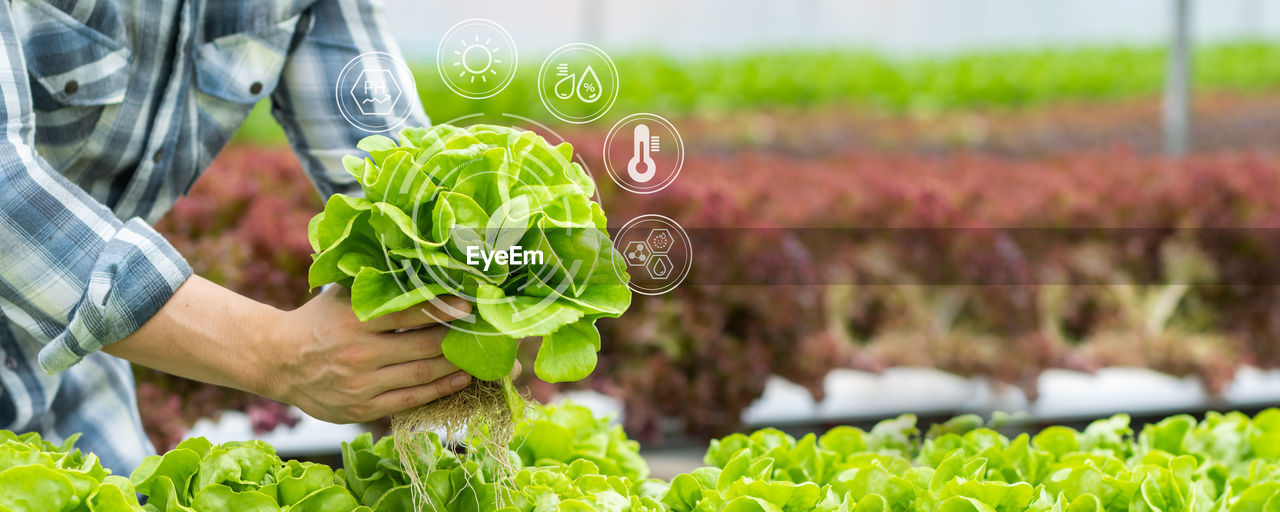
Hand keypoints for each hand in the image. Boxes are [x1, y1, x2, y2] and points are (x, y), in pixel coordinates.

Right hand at [256, 286, 473, 422]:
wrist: (278, 359)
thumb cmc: (319, 320)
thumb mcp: (341, 295)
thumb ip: (376, 285)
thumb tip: (420, 263)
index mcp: (355, 320)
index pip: (410, 314)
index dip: (444, 310)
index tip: (469, 305)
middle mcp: (358, 353)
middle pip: (422, 347)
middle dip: (456, 339)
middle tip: (480, 331)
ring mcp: (360, 384)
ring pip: (421, 375)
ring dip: (454, 366)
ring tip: (477, 356)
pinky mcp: (361, 409)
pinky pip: (410, 400)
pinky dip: (439, 390)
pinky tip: (459, 379)